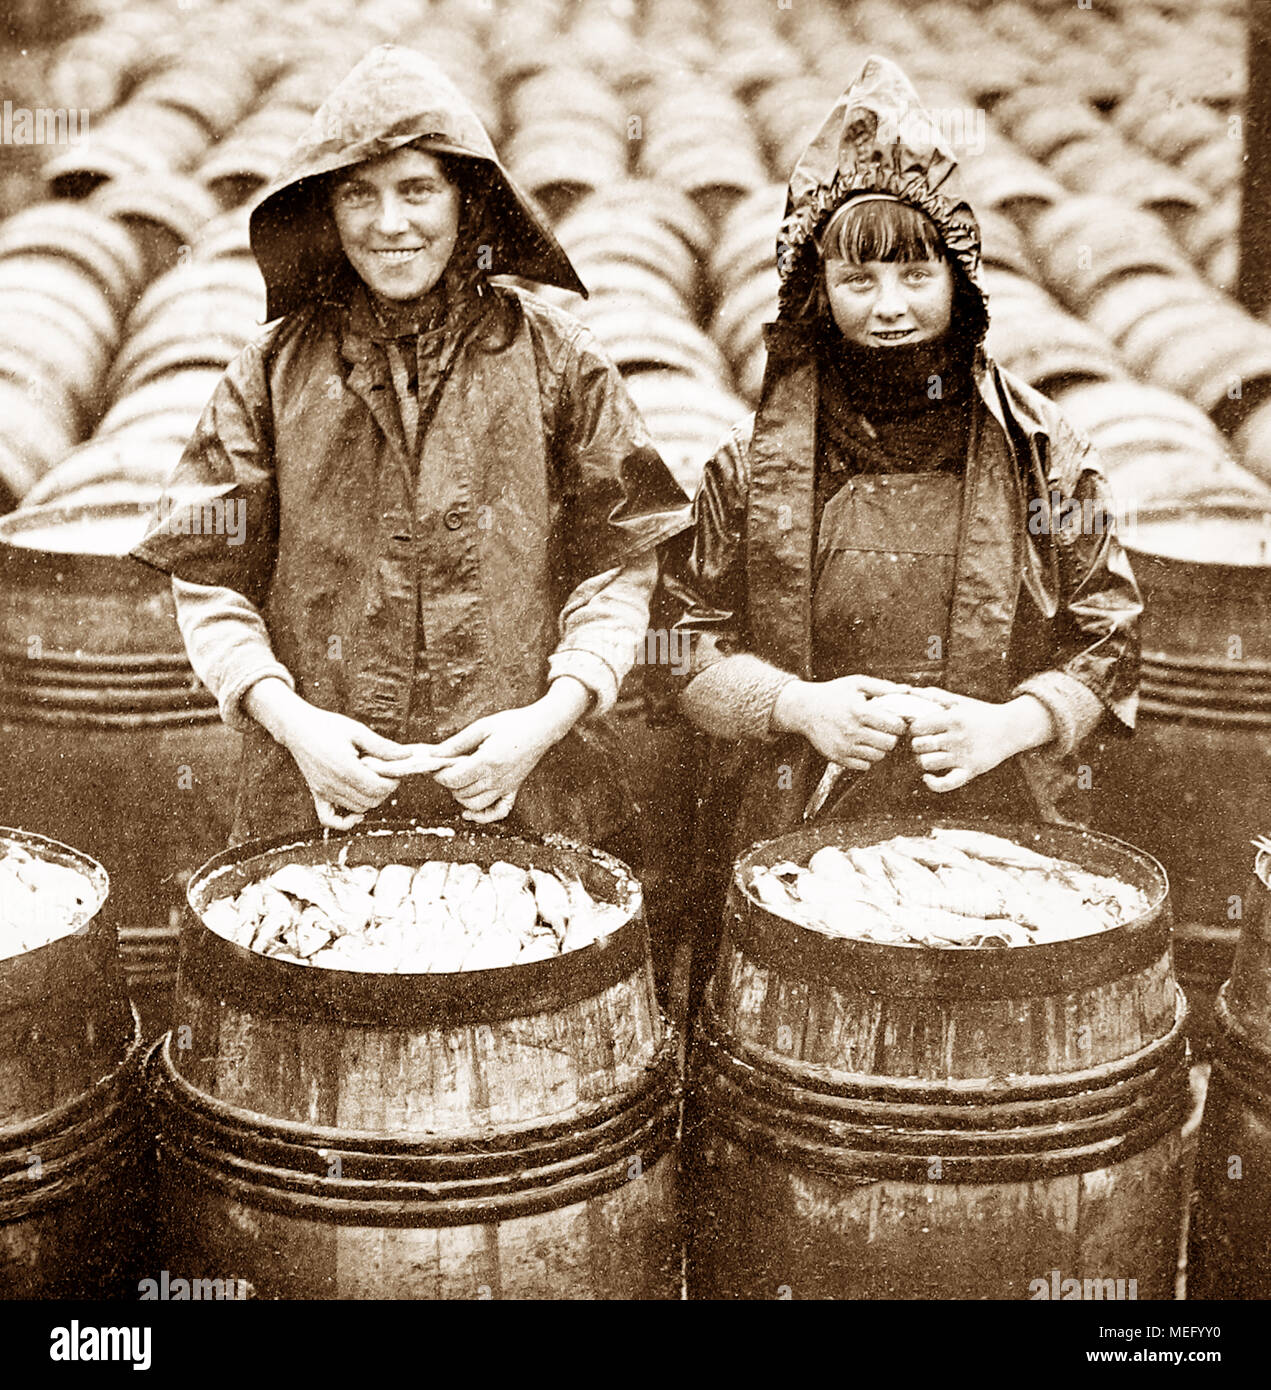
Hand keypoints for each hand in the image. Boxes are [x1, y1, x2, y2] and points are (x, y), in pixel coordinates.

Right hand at [259, 696, 412, 819]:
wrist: (296, 727)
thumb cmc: (326, 726)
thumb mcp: (357, 731)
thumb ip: (383, 746)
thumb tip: (407, 755)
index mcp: (345, 767)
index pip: (378, 788)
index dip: (392, 782)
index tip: (395, 770)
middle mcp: (333, 784)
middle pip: (370, 801)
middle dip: (384, 790)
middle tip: (386, 774)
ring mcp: (323, 791)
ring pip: (357, 809)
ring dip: (370, 799)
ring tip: (371, 781)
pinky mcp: (316, 794)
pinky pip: (329, 819)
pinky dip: (345, 821)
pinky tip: (357, 813)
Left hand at [428, 679, 590, 822]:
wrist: (542, 728)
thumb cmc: (513, 724)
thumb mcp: (482, 727)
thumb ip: (456, 743)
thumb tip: (434, 754)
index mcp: (487, 761)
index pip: (453, 779)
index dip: (439, 775)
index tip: (436, 766)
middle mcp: (496, 779)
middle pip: (460, 792)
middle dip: (448, 783)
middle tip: (445, 769)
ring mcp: (506, 787)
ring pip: (474, 805)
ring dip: (460, 796)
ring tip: (458, 781)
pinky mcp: (513, 790)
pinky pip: (497, 812)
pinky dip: (482, 816)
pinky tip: (469, 812)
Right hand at [772, 674, 908, 770]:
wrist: (804, 709)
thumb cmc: (833, 694)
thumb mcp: (857, 683)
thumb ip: (883, 687)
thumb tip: (908, 691)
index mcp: (859, 711)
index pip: (894, 726)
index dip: (900, 724)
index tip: (895, 720)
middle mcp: (851, 731)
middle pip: (889, 744)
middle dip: (892, 737)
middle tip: (885, 730)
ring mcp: (844, 747)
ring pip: (878, 756)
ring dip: (880, 748)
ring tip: (873, 736)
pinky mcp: (837, 758)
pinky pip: (864, 766)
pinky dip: (867, 757)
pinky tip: (862, 745)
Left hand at [908, 690, 1054, 791]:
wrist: (1012, 729)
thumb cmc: (982, 714)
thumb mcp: (961, 701)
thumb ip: (937, 696)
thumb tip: (915, 691)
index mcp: (953, 719)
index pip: (918, 727)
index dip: (914, 728)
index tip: (920, 729)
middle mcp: (957, 738)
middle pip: (919, 745)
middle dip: (917, 744)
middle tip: (924, 742)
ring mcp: (963, 756)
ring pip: (927, 763)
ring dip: (924, 760)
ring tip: (929, 755)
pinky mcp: (970, 771)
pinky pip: (945, 784)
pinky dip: (933, 783)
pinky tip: (928, 777)